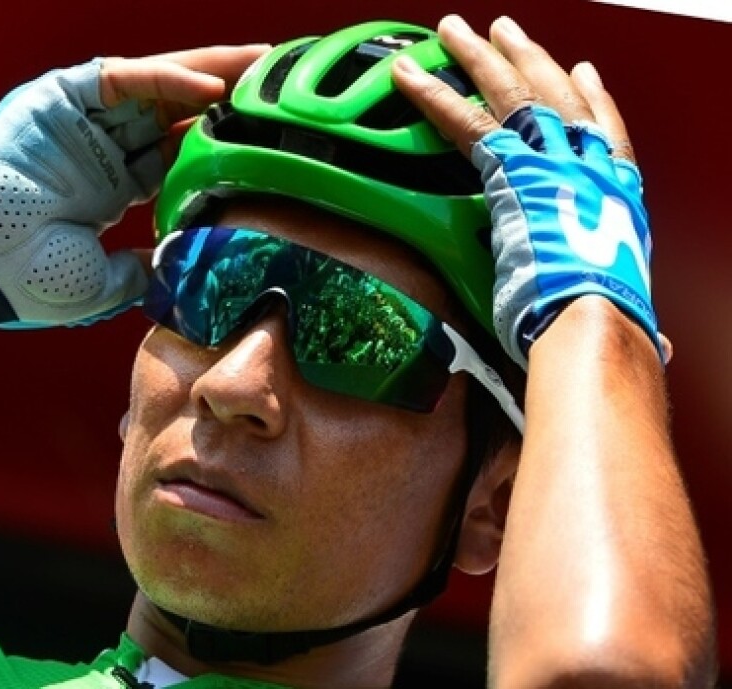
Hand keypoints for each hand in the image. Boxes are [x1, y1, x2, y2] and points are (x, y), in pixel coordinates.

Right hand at [0, 45, 267, 330]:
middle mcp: (100, 150)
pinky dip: (166, 80)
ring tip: (261, 68)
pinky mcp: (58, 98)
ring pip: (156, 86)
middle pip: (175, 114)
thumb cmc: (25, 280)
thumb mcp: (102, 284)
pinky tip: (210, 88)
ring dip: (209, 76)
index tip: (269, 144)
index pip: (176, 157)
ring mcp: (80, 122)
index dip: (221, 148)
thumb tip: (183, 271)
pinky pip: (121, 80)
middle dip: (227, 102)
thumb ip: (144, 273)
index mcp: (110, 190)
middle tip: (280, 91)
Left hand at [391, 15, 662, 367]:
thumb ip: (634, 320)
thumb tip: (658, 348)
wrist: (594, 318)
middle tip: (504, 31)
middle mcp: (590, 166)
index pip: (606, 133)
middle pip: (555, 97)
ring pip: (510, 92)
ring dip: (479, 56)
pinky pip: (462, 121)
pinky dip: (430, 94)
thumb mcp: (629, 314)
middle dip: (528, 59)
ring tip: (455, 30)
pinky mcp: (510, 170)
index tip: (582, 73)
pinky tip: (406, 73)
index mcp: (619, 195)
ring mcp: (552, 161)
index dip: (593, 100)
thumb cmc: (608, 326)